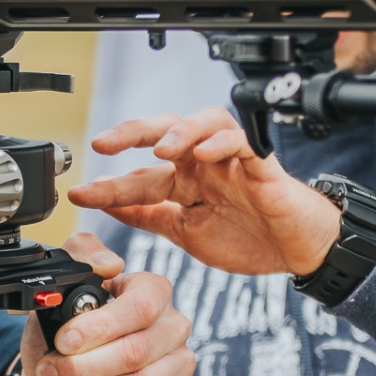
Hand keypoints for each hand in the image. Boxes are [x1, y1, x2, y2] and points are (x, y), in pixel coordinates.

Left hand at [11, 233, 198, 375]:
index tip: (63, 342)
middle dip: (83, 367)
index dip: (99, 327)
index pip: (140, 306)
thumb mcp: (62, 294)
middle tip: (49, 372)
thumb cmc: (67, 338)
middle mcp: (174, 326)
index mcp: (152, 291)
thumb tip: (108, 262)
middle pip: (136, 351)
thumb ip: (80, 258)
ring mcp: (183, 365)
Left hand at [65, 107, 342, 277]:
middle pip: (165, 131)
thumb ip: (150, 216)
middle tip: (103, 144)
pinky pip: (243, 141)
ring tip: (160, 148)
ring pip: (204, 123)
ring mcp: (233, 162)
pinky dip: (222, 143)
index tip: (78, 194)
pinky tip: (203, 154)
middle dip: (131, 133)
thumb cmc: (250, 238)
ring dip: (179, 131)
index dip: (108, 185)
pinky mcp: (262, 165)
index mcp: (185, 183)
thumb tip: (108, 207)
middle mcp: (205, 165)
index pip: (140, 177)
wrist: (298, 251)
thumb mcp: (187, 233)